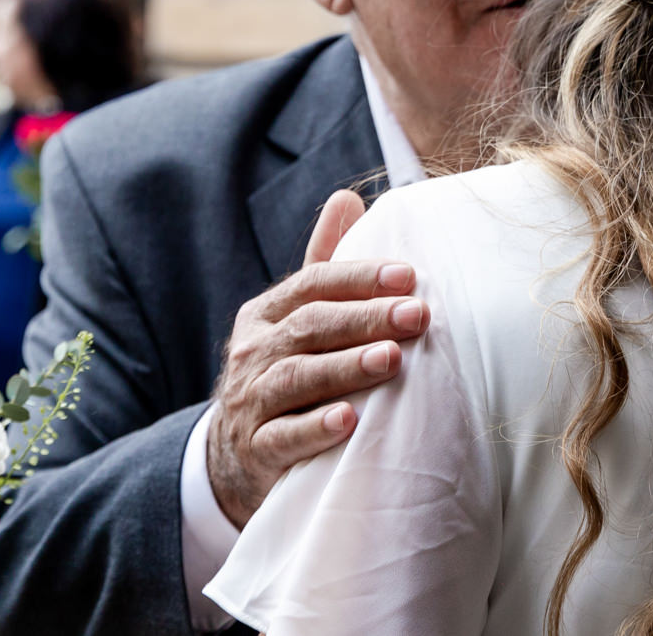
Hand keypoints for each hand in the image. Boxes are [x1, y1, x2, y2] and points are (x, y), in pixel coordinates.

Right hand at [205, 190, 429, 527]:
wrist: (235, 456)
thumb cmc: (286, 371)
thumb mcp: (296, 318)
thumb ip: (323, 263)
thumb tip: (346, 197)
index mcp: (266, 314)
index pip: (312, 284)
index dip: (359, 277)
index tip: (408, 277)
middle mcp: (254, 352)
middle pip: (310, 327)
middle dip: (366, 319)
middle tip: (417, 316)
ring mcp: (251, 402)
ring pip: (298, 378)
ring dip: (346, 367)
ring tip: (391, 359)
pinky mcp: (257, 450)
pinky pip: (284, 438)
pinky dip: (316, 429)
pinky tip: (349, 422)